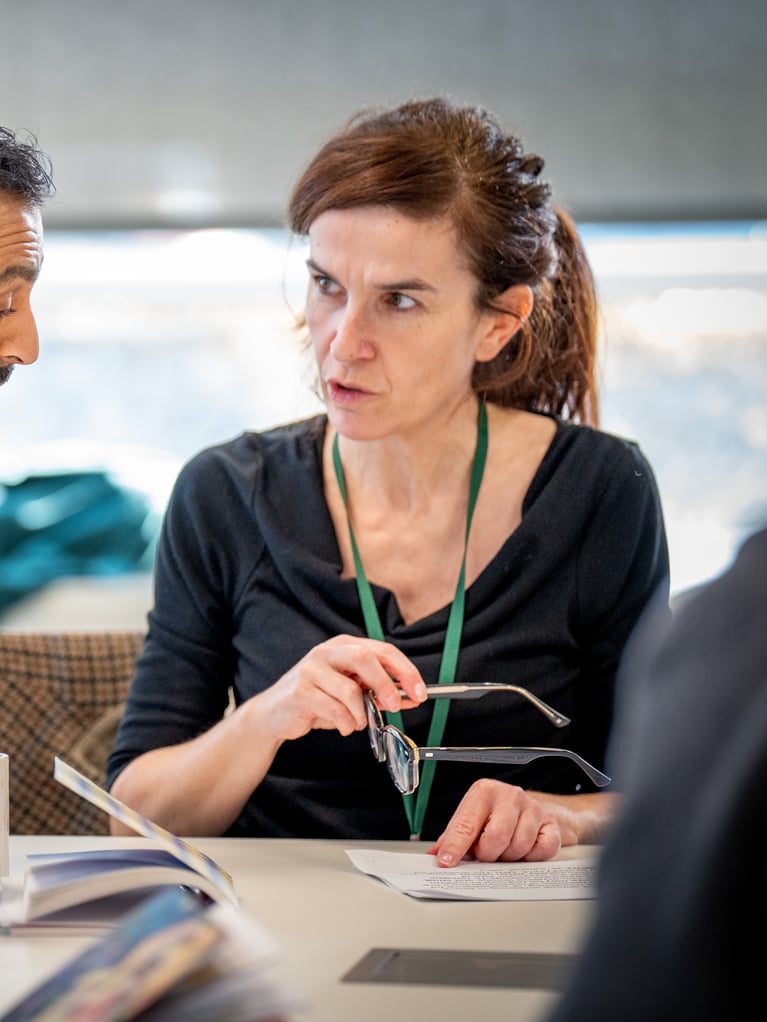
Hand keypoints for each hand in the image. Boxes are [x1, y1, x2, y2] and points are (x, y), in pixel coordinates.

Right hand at [256, 635, 426, 741]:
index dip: (405, 670)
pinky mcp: (300, 691)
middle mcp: (327, 652)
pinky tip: (343, 726)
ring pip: (350, 689)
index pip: (383, 650)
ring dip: (361, 713)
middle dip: (386, 684)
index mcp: (344, 646)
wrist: (275, 713)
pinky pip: (334, 710)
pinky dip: (346, 723)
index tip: (419, 691)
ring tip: (358, 722)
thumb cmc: (317, 700)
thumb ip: (379, 692)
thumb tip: (411, 696)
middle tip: (395, 705)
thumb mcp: (352, 692)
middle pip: (365, 658)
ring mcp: (311, 669)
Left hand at [427, 778, 561, 866]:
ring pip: (518, 847)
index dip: (455, 847)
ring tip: (504, 849)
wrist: (526, 808)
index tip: (446, 863)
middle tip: (486, 854)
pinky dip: (531, 858)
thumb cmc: (494, 815)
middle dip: (488, 855)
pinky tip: (524, 849)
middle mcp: (509, 795)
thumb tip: (433, 856)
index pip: (466, 825)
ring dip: (509, 857)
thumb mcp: (470, 819)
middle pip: (495, 838)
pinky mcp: (550, 823)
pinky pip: (541, 851)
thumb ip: (452, 838)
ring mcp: (532, 808)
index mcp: (483, 792)